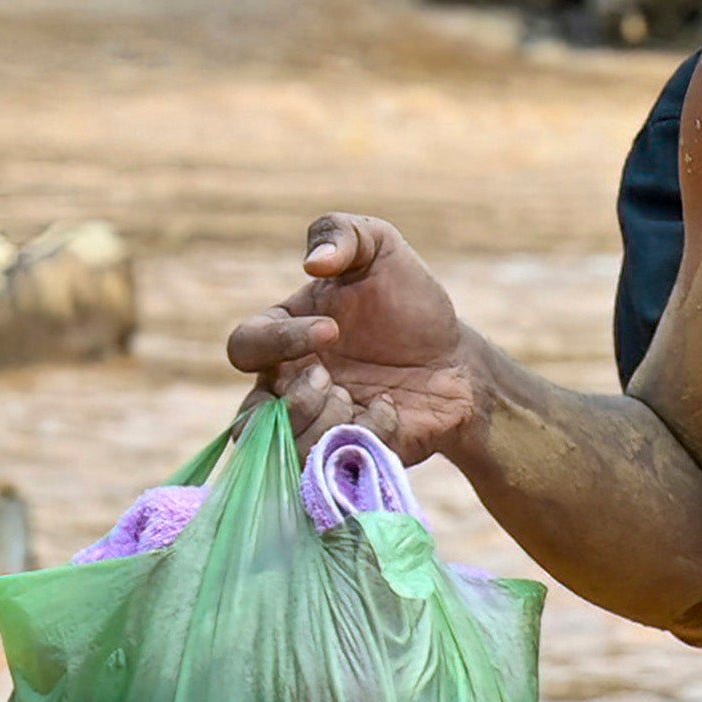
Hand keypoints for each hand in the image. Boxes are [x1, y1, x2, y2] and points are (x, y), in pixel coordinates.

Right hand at [221, 212, 480, 460]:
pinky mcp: (345, 460)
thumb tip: (314, 262)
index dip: (279, 341)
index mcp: (281, 338)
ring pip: (283, 454)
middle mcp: (286, 389)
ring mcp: (314, 428)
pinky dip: (365, 437)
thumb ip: (342, 233)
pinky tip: (390, 412)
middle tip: (334, 382)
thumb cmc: (410, 304)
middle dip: (295, 402)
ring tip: (357, 400)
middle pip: (249, 419)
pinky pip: (332, 468)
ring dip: (321, 426)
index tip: (332, 329)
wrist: (457, 362)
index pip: (244, 347)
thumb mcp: (381, 248)